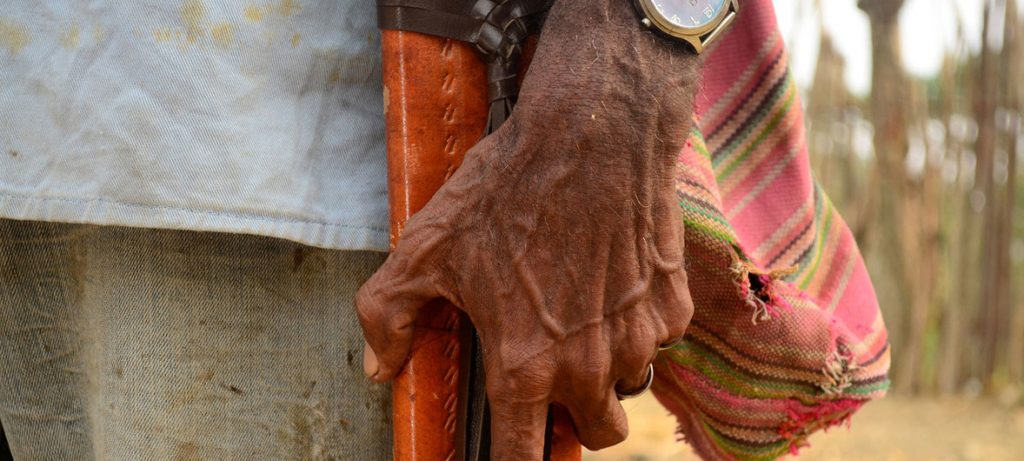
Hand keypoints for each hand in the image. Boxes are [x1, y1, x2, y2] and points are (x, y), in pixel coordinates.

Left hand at [358, 0, 700, 457]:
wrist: (592, 134)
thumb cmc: (505, 192)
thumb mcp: (424, 249)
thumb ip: (389, 318)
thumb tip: (377, 369)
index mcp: (523, 368)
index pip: (521, 459)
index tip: (510, 447)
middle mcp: (588, 367)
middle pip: (598, 436)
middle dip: (577, 421)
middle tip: (555, 377)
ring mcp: (638, 338)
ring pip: (632, 388)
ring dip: (611, 372)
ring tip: (583, 321)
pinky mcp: (673, 304)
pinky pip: (659, 339)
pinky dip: (638, 324)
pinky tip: (613, 282)